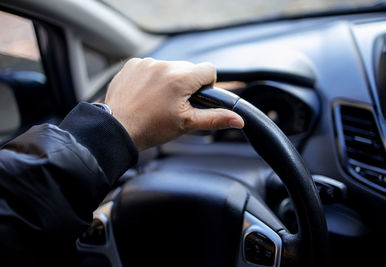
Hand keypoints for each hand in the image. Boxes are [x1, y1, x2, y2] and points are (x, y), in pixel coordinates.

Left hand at [105, 58, 243, 150]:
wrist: (118, 129)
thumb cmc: (151, 128)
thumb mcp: (187, 124)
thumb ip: (215, 119)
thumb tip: (238, 120)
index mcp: (180, 78)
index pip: (209, 70)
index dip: (206, 85)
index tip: (195, 98)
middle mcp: (164, 65)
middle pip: (189, 68)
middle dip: (187, 84)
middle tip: (174, 104)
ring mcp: (146, 63)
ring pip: (170, 67)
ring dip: (169, 79)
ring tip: (157, 100)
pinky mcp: (133, 64)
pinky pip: (151, 66)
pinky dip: (152, 77)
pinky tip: (145, 94)